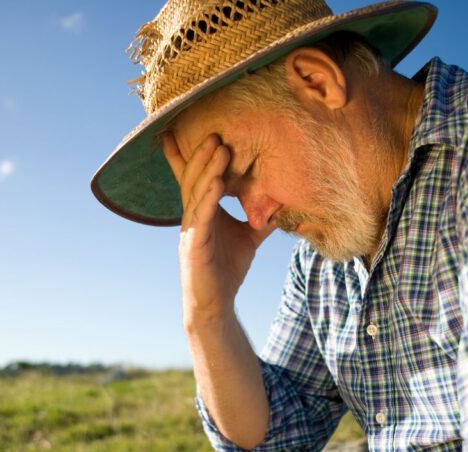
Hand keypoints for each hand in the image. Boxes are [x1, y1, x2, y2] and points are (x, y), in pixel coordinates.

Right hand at [162, 132, 274, 325]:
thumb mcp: (249, 237)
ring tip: (218, 148)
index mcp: (202, 212)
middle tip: (214, 132)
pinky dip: (208, 198)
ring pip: (195, 193)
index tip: (183, 131)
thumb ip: (261, 218)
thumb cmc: (227, 269)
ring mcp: (190, 230)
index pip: (194, 178)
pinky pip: (200, 217)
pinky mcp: (193, 245)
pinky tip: (216, 184)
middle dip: (201, 155)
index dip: (188, 156)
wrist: (216, 303)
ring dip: (207, 170)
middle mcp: (192, 217)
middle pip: (193, 179)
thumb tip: (283, 203)